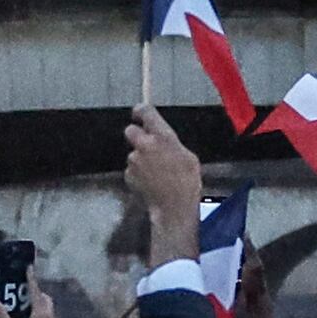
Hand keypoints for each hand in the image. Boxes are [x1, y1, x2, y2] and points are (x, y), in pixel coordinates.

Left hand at [119, 105, 203, 255]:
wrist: (174, 207)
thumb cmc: (187, 182)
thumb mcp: (187, 156)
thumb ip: (170, 142)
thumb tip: (162, 138)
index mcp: (162, 136)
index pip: (145, 112)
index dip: (141, 110)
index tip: (139, 111)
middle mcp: (144, 145)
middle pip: (130, 130)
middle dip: (137, 134)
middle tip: (148, 143)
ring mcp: (134, 161)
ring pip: (133, 153)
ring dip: (141, 158)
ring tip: (157, 172)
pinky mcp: (128, 175)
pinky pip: (132, 169)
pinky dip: (139, 173)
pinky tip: (151, 181)